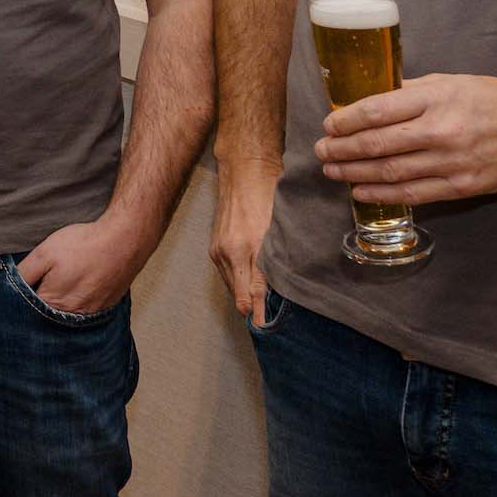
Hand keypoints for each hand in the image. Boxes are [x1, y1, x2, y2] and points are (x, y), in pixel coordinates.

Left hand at [18, 213, 153, 315]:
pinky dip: (78, 303)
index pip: (27, 312)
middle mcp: (72, 315)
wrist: (124, 240)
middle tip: (42, 287)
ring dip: (60, 306)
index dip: (19, 301)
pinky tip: (79, 287)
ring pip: (66, 315)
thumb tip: (7, 286)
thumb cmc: (83, 244)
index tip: (21, 290)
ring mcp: (91, 314)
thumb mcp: (44, 253)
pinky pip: (85, 312)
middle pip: (47, 316)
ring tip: (62, 284)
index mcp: (52, 303)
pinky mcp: (105, 307)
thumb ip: (23, 273)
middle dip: (38, 306)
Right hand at [209, 157, 277, 325]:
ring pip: (232, 285)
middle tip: (269, 316)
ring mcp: (217, 250)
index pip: (252, 292)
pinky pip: (227, 273)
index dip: (258, 311)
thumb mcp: (279, 228)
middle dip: (253, 305)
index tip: (263, 326)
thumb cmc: (268, 194)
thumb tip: (281, 288)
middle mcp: (226, 253)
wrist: (244, 170)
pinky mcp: (214, 246)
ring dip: (245, 293)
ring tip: (262, 303)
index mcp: (244, 249)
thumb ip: (277, 260)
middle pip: (239, 294)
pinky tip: (251, 281)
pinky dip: (238, 280)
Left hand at [316, 74, 496, 204]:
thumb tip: (369, 98)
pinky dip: (383, 193)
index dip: (346, 120)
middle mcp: (441, 129)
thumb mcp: (449, 81)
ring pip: (391, 171)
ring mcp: (452, 160)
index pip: (378, 110)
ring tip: (332, 170)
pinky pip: (414, 193)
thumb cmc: (490, 98)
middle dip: (343, 149)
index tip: (328, 125)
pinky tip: (361, 191)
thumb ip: (410, 91)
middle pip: (379, 143)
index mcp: (436, 97)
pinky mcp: (462, 185)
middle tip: (321, 150)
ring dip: (355, 173)